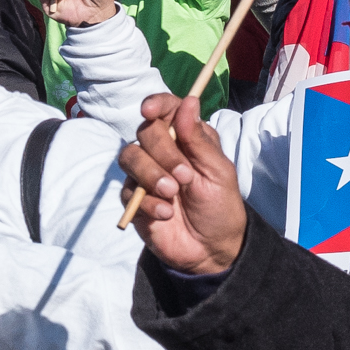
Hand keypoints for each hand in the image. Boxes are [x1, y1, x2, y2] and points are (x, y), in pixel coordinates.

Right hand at [119, 93, 247, 275]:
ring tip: (173, 194)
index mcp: (185, 138)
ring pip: (129, 157)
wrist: (212, 249)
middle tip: (184, 177)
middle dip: (162, 152)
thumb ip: (199, 139)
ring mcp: (145, 174)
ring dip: (151, 174)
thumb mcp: (218, 172)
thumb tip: (189, 101)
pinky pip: (128, 190)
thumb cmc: (221, 206)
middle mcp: (162, 151)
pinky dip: (148, 202)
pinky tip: (166, 214)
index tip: (149, 111)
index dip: (155, 104)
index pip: (164, 109)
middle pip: (145, 131)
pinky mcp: (135, 199)